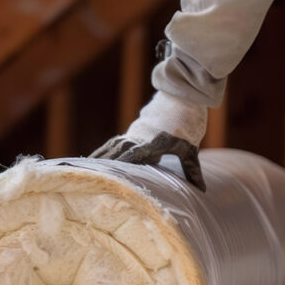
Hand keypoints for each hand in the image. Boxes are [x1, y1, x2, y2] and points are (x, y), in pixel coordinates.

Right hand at [89, 91, 207, 190]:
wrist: (183, 94)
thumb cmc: (188, 122)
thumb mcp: (191, 148)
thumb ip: (192, 170)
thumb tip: (200, 190)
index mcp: (152, 142)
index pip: (133, 157)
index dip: (120, 167)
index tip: (108, 179)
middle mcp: (139, 136)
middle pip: (117, 153)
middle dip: (104, 167)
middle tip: (88, 180)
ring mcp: (134, 132)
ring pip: (113, 147)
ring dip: (100, 159)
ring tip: (84, 172)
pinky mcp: (133, 130)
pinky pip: (115, 142)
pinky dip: (104, 151)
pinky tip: (95, 159)